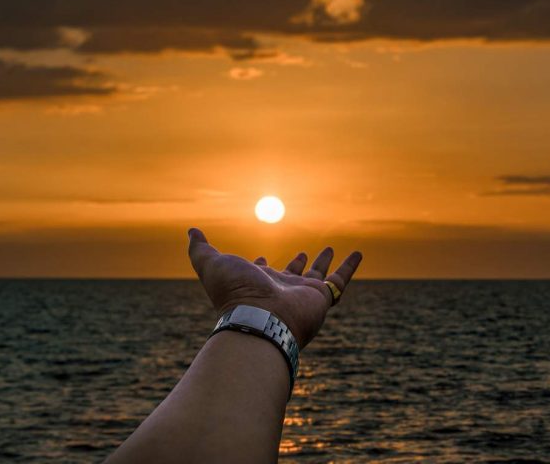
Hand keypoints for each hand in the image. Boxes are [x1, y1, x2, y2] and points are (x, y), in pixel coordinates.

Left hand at [187, 228, 361, 347]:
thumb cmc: (234, 293)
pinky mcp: (321, 298)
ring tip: (329, 249)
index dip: (261, 265)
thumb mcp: (211, 264)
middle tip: (302, 253)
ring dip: (323, 263)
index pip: (261, 273)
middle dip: (296, 265)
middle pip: (290, 276)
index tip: (261, 259)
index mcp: (256, 284)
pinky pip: (340, 281)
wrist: (260, 319)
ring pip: (316, 277)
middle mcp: (279, 290)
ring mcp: (301, 295)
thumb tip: (191, 231)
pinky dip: (350, 267)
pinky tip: (358, 253)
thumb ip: (200, 248)